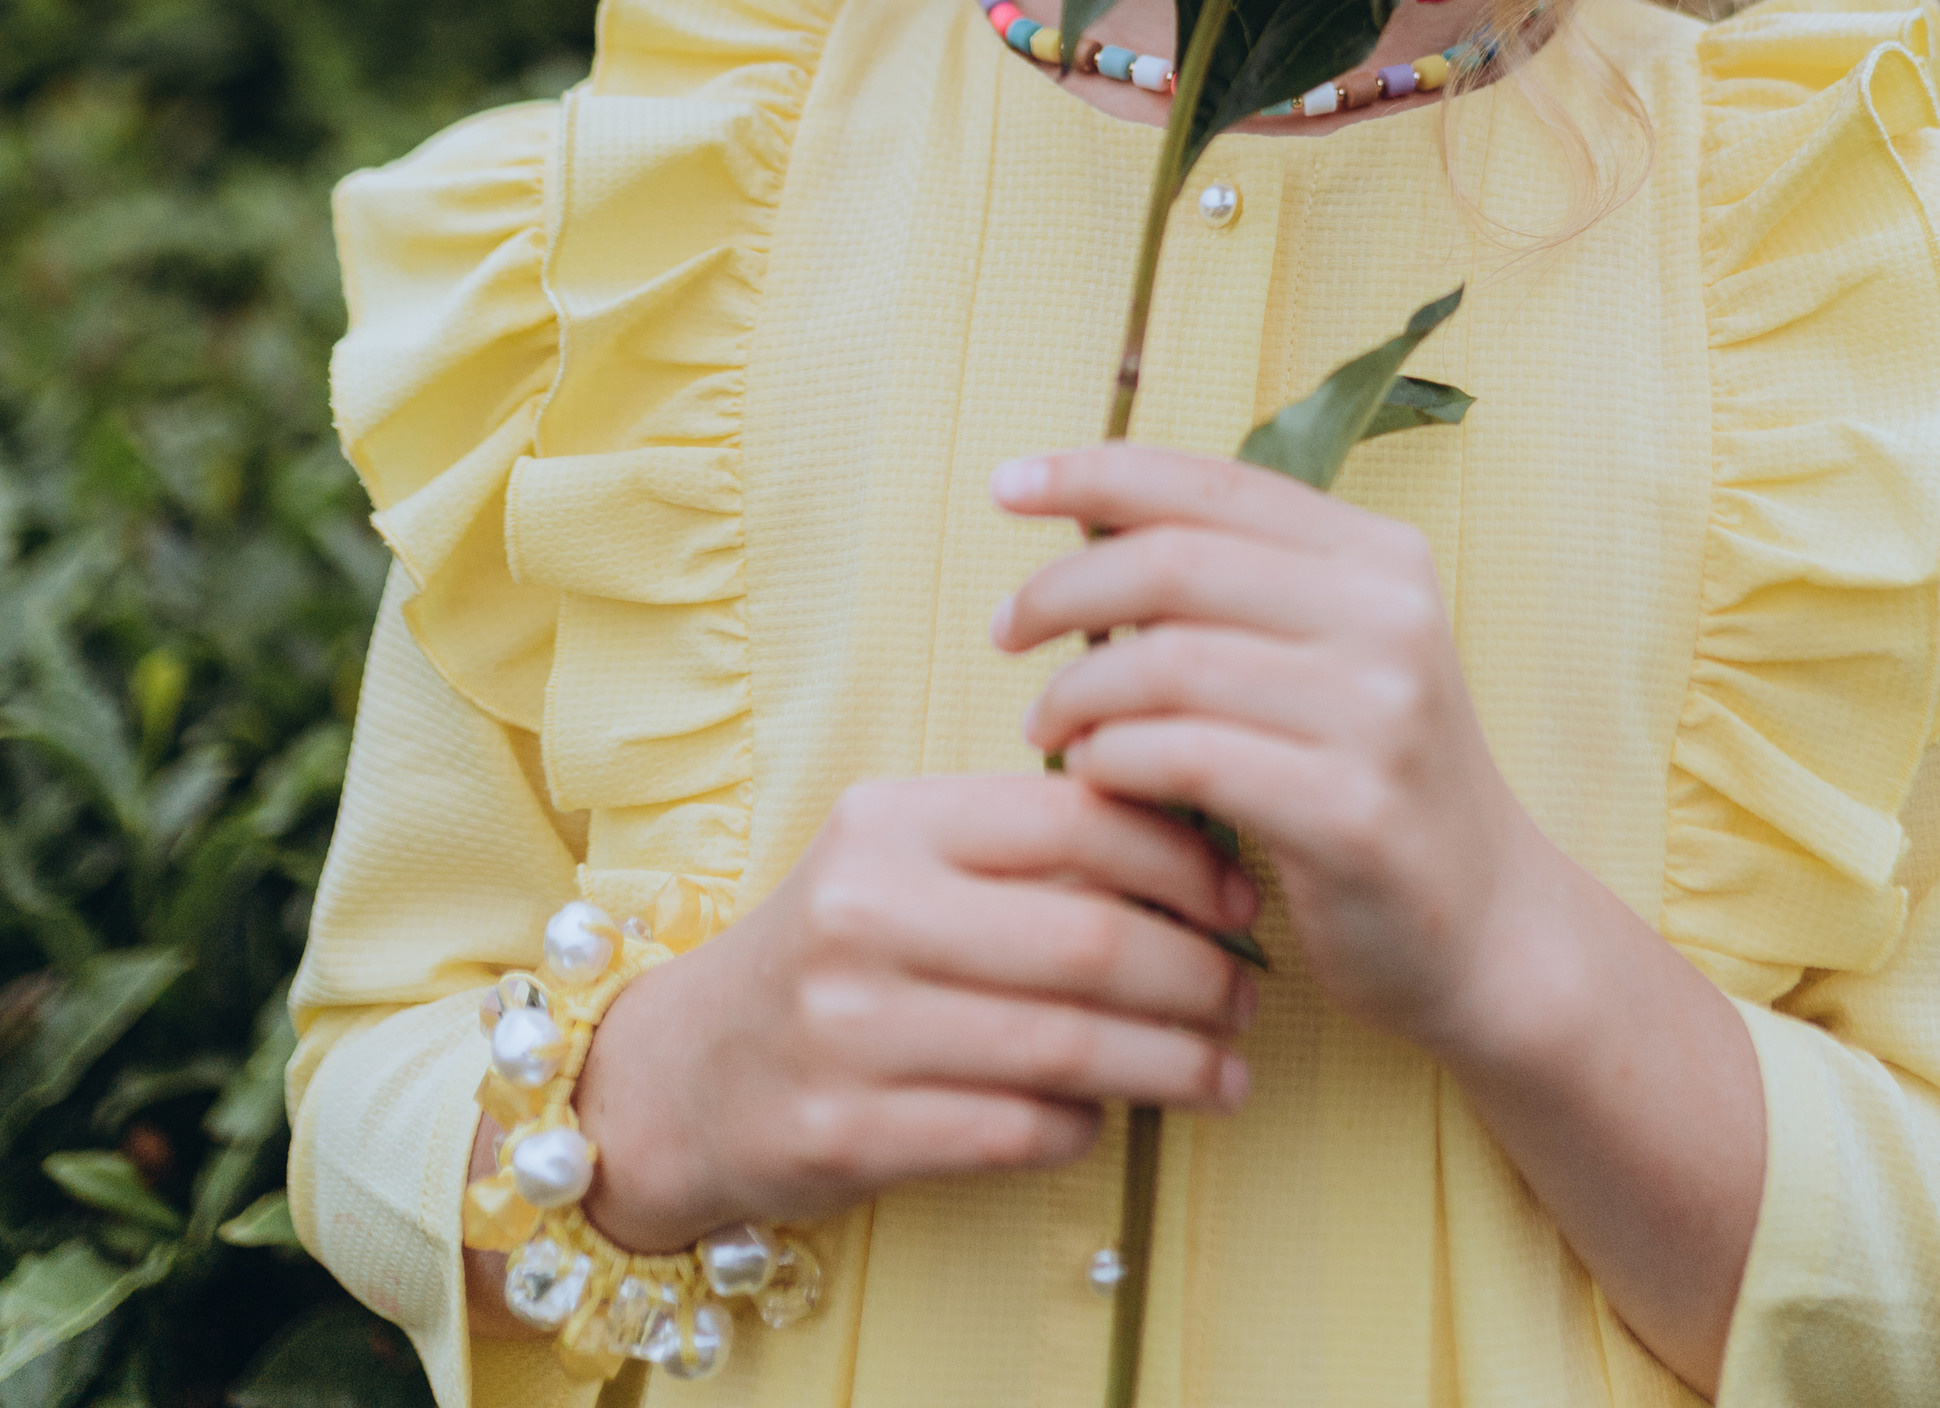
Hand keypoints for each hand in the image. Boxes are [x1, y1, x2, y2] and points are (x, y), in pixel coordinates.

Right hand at [562, 777, 1256, 1255]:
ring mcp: (848, 1028)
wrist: (680, 1073)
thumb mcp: (907, 858)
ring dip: (1172, 1064)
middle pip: (1089, 940)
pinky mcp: (846, 1133)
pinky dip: (1085, 1124)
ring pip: (1067, 1047)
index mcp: (893, 822)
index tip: (1241, 897)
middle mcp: (865, 913)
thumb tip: (1201, 849)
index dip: (1184, 860)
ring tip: (1225, 1071)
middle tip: (1248, 996)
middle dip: (1199, 974)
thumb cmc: (838, 950)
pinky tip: (1112, 1114)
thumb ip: (1026, 843)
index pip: (1076, 818)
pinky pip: (1016, 1131)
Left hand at [991, 445, 1539, 1058]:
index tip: (1006, 484)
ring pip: (1167, 662)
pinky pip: (1185, 759)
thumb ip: (1238, 585)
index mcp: (1379, 556)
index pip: (1212, 482)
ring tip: (1045, 722)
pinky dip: (1112, 759)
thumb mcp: (1332, 653)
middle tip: (1006, 630)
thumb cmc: (1369, 779)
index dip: (1096, 472)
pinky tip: (1090, 775)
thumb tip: (1088, 520)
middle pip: (1173, 562)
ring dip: (1075, 690)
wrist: (1488, 929)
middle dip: (1062, 590)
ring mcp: (1378, 712)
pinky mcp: (1350, 811)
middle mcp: (1389, 616)